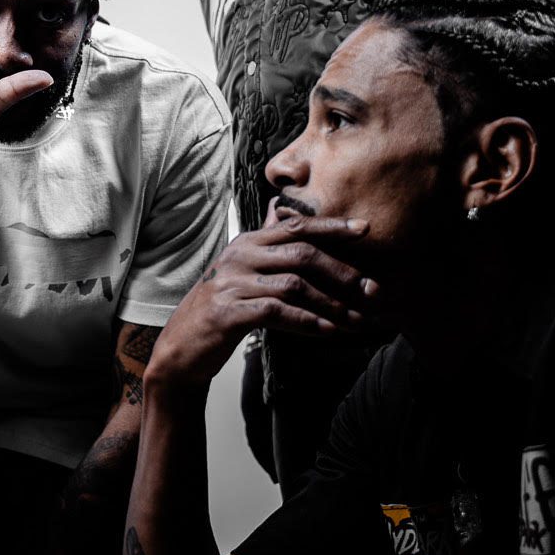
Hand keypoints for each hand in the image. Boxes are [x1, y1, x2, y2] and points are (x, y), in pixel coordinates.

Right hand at [147, 215, 375, 388]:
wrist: (181, 347)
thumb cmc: (221, 307)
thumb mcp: (241, 269)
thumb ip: (265, 242)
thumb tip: (280, 207)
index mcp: (248, 242)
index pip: (296, 226)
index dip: (332, 226)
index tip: (365, 229)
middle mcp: (240, 256)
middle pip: (302, 254)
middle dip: (343, 272)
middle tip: (373, 291)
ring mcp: (232, 283)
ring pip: (294, 285)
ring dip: (333, 305)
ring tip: (357, 320)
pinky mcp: (228, 312)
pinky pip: (277, 312)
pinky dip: (307, 322)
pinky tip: (328, 331)